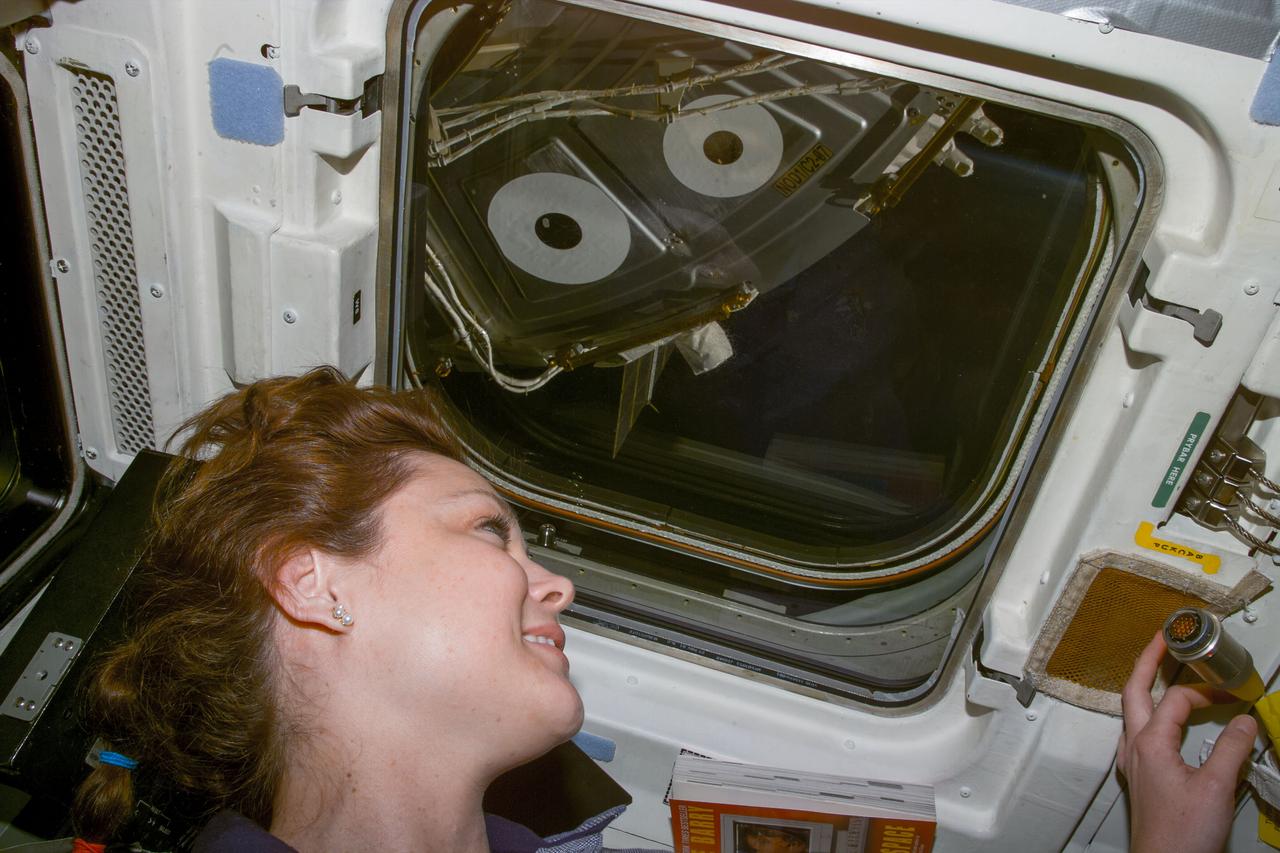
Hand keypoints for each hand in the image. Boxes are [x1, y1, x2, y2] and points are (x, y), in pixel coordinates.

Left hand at [1118, 631, 1257, 852]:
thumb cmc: (1183, 834)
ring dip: (1145, 686)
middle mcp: (1133, 747)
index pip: (1175, 699)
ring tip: (1159, 670)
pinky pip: (1137, 731)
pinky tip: (1161, 719)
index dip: (1205, 691)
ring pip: (1131, 710)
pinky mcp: (1138, 776)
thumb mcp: (1217, 787)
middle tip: (1162, 640)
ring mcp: (1132, 762)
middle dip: (1147, 661)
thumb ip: (1232, 749)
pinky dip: (1149, 713)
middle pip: (1134, 690)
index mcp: (1149, 743)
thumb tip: (1245, 721)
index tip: (1231, 692)